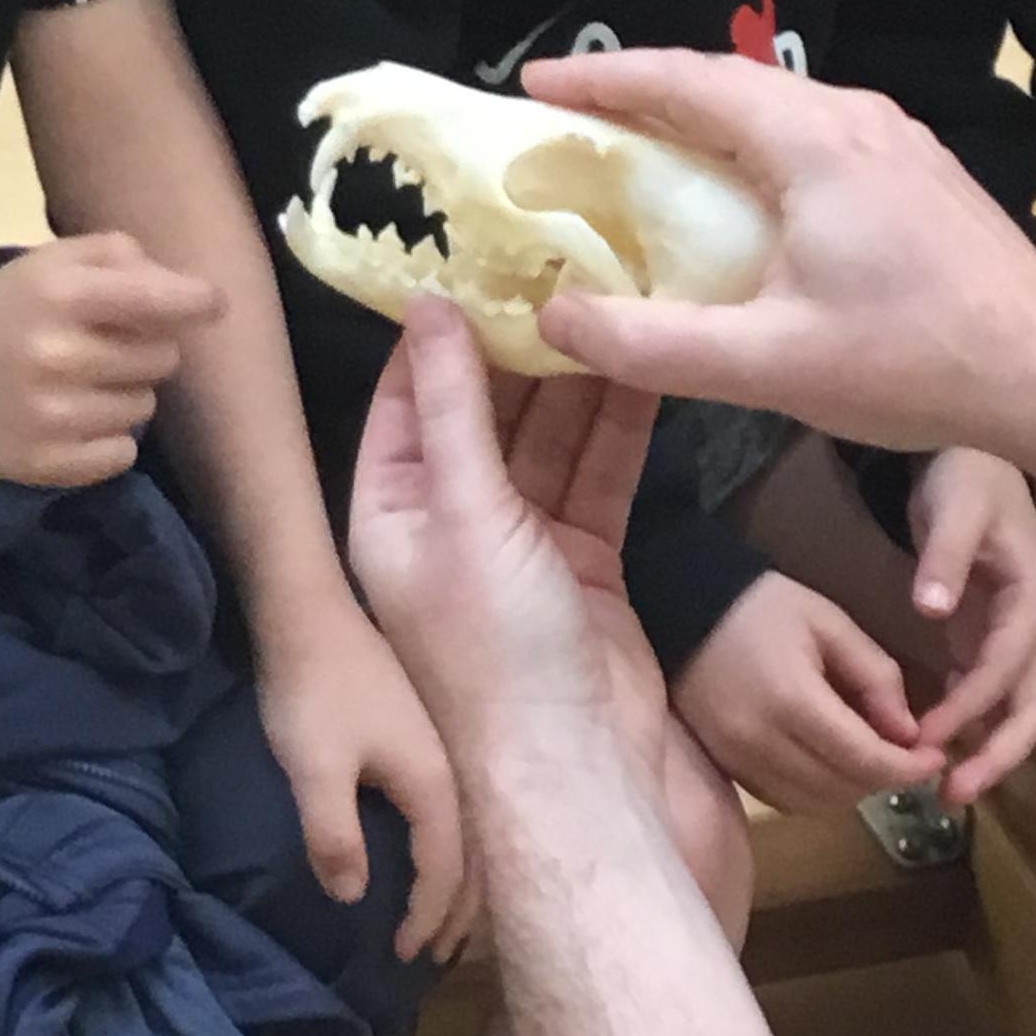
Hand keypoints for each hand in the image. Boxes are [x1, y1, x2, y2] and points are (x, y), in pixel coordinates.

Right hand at [0, 233, 221, 485]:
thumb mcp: (46, 264)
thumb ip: (115, 256)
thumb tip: (184, 287)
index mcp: (60, 295)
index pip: (158, 299)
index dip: (197, 301)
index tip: (213, 304)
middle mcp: (59, 355)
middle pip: (163, 357)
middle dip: (144, 348)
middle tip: (101, 347)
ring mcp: (53, 417)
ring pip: (146, 407)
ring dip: (125, 394)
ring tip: (79, 384)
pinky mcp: (49, 465)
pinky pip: (123, 453)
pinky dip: (108, 439)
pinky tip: (71, 421)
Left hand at [255, 603, 475, 957]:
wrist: (307, 605)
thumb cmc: (312, 686)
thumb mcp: (314, 767)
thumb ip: (335, 834)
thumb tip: (352, 898)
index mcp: (435, 782)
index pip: (447, 871)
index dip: (428, 919)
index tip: (403, 957)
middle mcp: (452, 766)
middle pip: (473, 856)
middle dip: (458, 912)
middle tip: (434, 956)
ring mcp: (440, 744)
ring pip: (465, 830)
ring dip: (457, 880)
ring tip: (439, 918)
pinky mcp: (419, 730)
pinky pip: (448, 808)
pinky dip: (444, 845)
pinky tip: (421, 849)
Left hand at [346, 296, 668, 773]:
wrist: (576, 771)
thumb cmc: (496, 652)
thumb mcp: (465, 514)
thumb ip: (454, 408)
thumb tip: (430, 307)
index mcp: (392, 512)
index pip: (404, 401)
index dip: (435, 337)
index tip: (473, 264)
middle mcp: (450, 521)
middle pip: (483, 415)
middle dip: (519, 352)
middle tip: (559, 270)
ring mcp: (520, 544)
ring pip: (549, 441)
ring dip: (578, 382)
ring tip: (611, 300)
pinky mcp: (585, 562)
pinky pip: (599, 477)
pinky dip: (620, 429)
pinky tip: (644, 368)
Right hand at [521, 51, 1035, 453]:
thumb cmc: (912, 365)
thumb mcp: (767, 364)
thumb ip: (650, 344)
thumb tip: (553, 320)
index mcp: (813, 142)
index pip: (686, 78)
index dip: (603, 77)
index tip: (535, 84)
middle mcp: (854, 118)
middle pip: (727, 80)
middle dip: (640, 92)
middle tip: (569, 119)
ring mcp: (894, 138)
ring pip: (773, 104)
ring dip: (697, 117)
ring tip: (636, 149)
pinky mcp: (916, 170)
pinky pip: (811, 131)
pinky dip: (748, 143)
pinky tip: (731, 190)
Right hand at [675, 574, 941, 813]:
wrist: (679, 605)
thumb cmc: (761, 606)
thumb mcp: (829, 623)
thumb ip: (875, 676)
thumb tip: (909, 734)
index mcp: (791, 700)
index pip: (865, 759)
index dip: (908, 767)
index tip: (935, 757)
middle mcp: (760, 741)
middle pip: (842, 789)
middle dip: (884, 778)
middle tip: (906, 754)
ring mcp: (736, 759)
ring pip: (815, 804)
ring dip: (851, 789)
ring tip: (868, 757)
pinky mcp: (723, 765)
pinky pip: (783, 800)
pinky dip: (817, 792)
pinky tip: (827, 762)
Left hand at [908, 449, 1035, 801]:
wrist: (972, 462)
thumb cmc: (966, 480)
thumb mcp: (953, 508)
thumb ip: (942, 556)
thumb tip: (931, 608)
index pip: (1009, 668)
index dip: (972, 707)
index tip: (929, 737)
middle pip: (1032, 709)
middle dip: (998, 756)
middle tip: (952, 795)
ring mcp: (1019, 639)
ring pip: (1017, 711)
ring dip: (988, 752)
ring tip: (946, 792)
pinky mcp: (994, 640)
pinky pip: (993, 696)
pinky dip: (972, 727)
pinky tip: (935, 750)